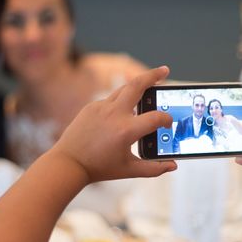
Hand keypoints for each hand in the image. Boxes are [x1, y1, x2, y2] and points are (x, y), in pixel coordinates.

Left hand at [54, 66, 176, 182]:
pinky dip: (121, 102)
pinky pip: (110, 100)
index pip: (156, 117)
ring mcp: (101, 108)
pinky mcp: (91, 107)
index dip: (167, 120)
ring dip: (138, 85)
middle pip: (138, 85)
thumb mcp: (129, 170)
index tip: (168, 123)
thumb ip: (154, 169)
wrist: (68, 163)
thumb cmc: (99, 168)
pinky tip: (125, 111)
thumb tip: (173, 165)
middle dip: (153, 75)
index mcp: (126, 130)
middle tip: (165, 70)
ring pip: (124, 89)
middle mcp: (114, 114)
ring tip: (149, 84)